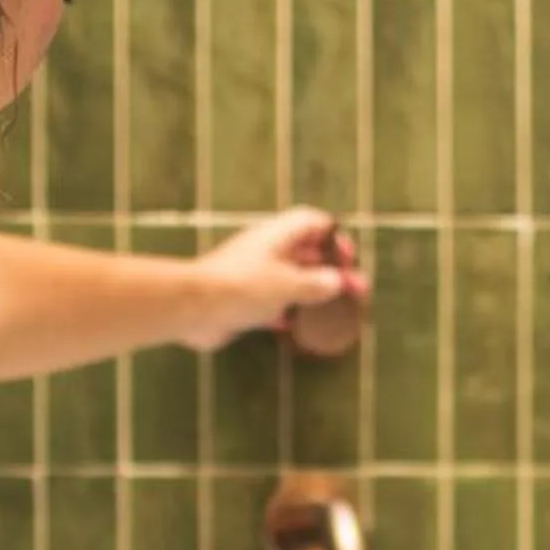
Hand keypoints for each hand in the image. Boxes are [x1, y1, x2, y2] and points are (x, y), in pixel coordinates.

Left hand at [183, 208, 370, 352]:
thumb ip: (318, 283)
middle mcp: (266, 251)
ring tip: (336, 308)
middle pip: (306, 253)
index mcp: (277, 235)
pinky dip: (290, 312)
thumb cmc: (244, 287)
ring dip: (314, 292)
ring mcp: (254, 276)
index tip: (348, 257)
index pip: (312, 222)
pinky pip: (275, 304)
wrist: (194, 309)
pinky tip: (301, 327)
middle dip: (332, 269)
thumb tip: (336, 282)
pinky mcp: (243, 301)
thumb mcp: (289, 284)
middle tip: (355, 288)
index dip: (334, 236)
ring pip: (292, 280)